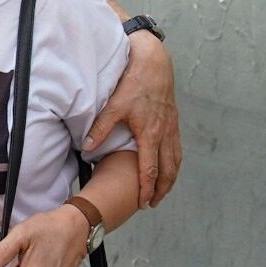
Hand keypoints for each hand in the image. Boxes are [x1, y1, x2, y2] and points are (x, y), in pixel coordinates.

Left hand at [85, 32, 180, 207]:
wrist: (154, 63)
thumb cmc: (133, 83)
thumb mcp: (114, 105)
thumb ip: (101, 128)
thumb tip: (87, 147)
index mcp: (150, 133)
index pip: (150, 168)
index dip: (148, 187)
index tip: (144, 201)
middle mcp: (164, 133)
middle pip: (167, 169)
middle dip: (162, 189)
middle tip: (153, 202)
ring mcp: (172, 127)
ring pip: (176, 160)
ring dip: (171, 178)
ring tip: (163, 191)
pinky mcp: (174, 121)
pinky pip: (178, 148)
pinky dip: (175, 162)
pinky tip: (170, 167)